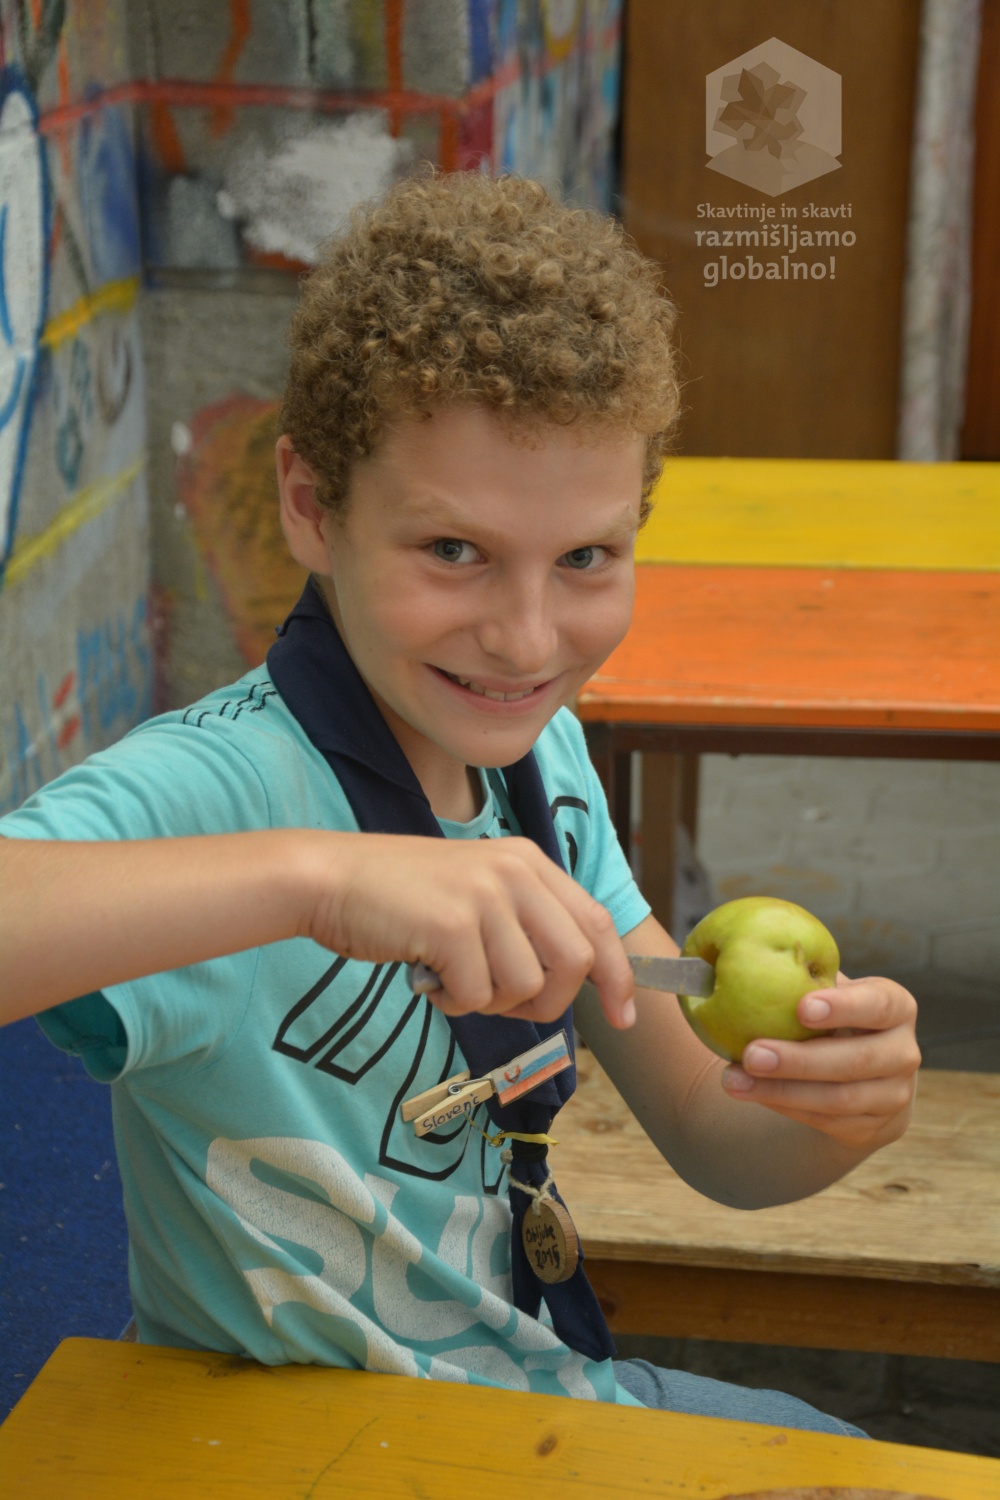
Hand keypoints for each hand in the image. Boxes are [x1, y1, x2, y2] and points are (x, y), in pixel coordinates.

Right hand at [307, 832, 635, 1029]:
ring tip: (453, 979)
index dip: (617, 976)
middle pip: (575, 962)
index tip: (624, 1017)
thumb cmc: (399, 898)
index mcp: (528, 862)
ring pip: (527, 987)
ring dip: (490, 1003)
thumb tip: (575, 979)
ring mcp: (485, 896)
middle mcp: (515, 871)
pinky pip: (478, 996)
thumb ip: (525, 923)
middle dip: (549, 1003)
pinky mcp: (453, 925)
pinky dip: (454, 1003)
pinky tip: (428, 978)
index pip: (596, 923)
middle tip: (501, 1003)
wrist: (329, 880)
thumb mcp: (477, 892)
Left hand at [720, 974, 919, 1150]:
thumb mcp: (827, 993)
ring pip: (838, 1099)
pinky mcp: (873, 1127)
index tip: (801, 1008)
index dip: (844, 1007)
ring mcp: (893, 1094)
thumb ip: (798, 975)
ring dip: (781, 1090)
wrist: (865, 1073)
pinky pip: (825, 1121)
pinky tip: (749, 1093)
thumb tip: (724, 953)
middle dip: (800, 1060)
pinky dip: (783, 1107)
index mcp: (896, 1006)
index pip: (879, 1004)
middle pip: (856, 1060)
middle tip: (751, 1053)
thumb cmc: (833, 1018)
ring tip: (733, 1080)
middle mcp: (903, 1052)